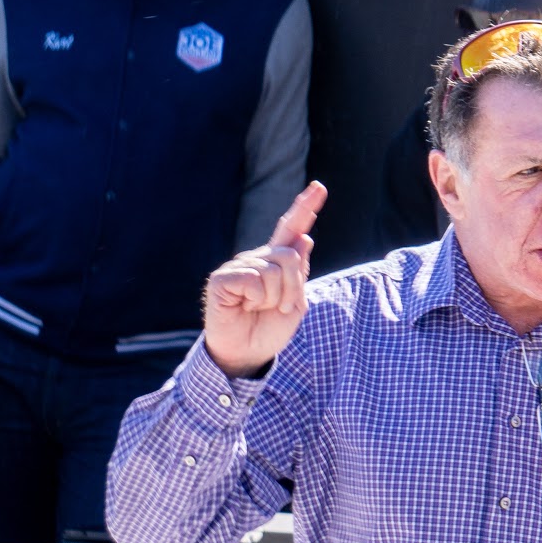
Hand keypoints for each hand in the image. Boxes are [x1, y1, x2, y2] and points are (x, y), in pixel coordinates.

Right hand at [202, 181, 325, 378]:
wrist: (248, 354)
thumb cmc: (269, 329)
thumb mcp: (294, 302)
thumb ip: (299, 272)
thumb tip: (305, 238)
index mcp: (275, 262)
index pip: (291, 229)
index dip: (305, 208)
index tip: (319, 187)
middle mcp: (257, 258)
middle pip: (290, 256)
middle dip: (293, 288)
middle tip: (280, 308)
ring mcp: (238, 266)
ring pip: (274, 271)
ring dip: (275, 298)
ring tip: (260, 309)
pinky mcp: (222, 278)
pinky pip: (253, 280)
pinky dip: (256, 299)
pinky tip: (244, 306)